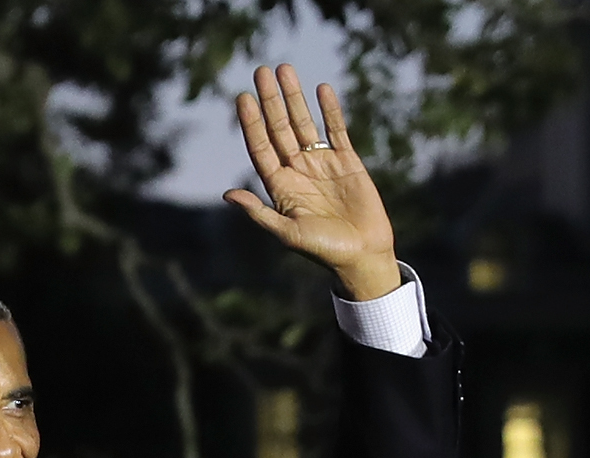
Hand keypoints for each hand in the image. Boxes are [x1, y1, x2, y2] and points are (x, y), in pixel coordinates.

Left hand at [224, 65, 404, 302]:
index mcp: (280, 187)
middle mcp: (298, 171)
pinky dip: (329, 110)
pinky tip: (321, 89)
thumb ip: (259, 212)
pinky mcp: (347, 161)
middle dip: (270, 100)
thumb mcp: (286, 232)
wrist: (362, 254)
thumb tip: (227, 194)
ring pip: (305, 123)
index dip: (252, 123)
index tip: (242, 98)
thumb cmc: (323, 250)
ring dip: (295, 97)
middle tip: (261, 70)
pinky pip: (336, 130)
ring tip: (285, 70)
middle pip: (279, 128)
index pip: (261, 147)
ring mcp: (322, 164)